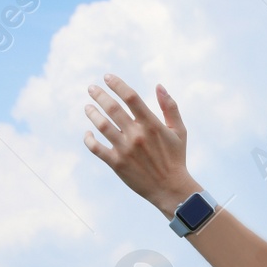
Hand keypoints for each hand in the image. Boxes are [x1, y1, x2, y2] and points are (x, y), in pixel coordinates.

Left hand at [82, 74, 199, 217]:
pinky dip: (88, 140)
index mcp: (152, 124)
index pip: (130, 97)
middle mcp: (137, 135)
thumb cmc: (176, 158)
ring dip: (91, 113)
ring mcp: (125, 150)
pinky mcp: (117, 164)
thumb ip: (170, 107)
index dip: (117, 84)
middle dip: (99, 95)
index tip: (107, 77)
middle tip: (91, 89)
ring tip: (87, 107)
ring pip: (101, 125)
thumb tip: (159, 86)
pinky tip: (88, 134)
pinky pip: (96, 148)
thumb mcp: (179, 131)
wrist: (171, 189)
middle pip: (112, 108)